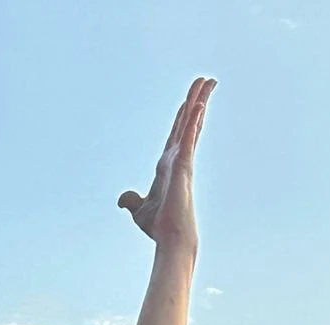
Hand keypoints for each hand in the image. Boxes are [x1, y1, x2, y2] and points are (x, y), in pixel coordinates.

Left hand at [118, 76, 214, 246]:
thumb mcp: (139, 210)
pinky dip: (192, 122)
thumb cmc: (159, 226)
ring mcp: (183, 160)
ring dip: (198, 101)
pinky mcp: (183, 165)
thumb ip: (131, 200)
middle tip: (205, 81)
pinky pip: (188, 138)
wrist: (170, 237)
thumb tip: (122, 199)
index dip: (183, 117)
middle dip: (195, 100)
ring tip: (207, 81)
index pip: (177, 135)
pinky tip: (197, 106)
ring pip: (191, 124)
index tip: (189, 100)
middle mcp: (178, 159)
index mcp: (168, 165)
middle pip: (187, 123)